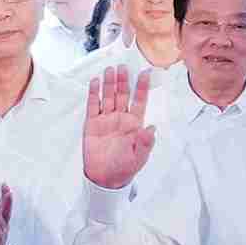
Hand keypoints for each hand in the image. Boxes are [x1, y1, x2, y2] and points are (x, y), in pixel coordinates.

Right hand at [83, 66, 157, 188]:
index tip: (146, 73)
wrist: (105, 178)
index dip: (142, 87)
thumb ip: (146, 142)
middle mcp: (121, 118)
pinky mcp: (92, 123)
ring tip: (110, 70)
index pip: (139, 101)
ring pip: (108, 97)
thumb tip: (152, 128)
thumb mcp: (139, 157)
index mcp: (134, 124)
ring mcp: (106, 119)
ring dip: (109, 83)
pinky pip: (93, 105)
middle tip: (123, 67)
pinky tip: (96, 82)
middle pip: (122, 95)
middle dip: (123, 81)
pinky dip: (94, 93)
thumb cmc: (125, 167)